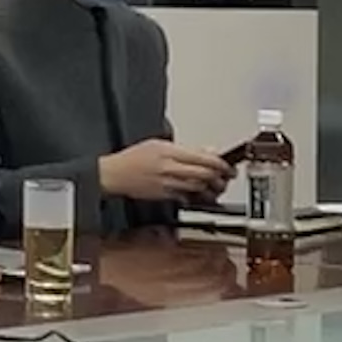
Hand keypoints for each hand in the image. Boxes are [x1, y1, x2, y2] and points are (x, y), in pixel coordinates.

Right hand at [101, 139, 231, 204]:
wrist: (114, 174)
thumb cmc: (132, 158)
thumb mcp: (158, 144)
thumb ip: (183, 148)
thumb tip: (204, 151)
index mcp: (169, 152)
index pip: (202, 158)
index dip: (220, 164)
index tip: (227, 167)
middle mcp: (169, 168)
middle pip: (203, 174)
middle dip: (219, 178)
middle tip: (226, 178)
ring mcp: (167, 183)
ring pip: (197, 187)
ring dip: (211, 189)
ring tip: (217, 187)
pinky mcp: (164, 195)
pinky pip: (186, 197)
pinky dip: (197, 196)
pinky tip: (201, 195)